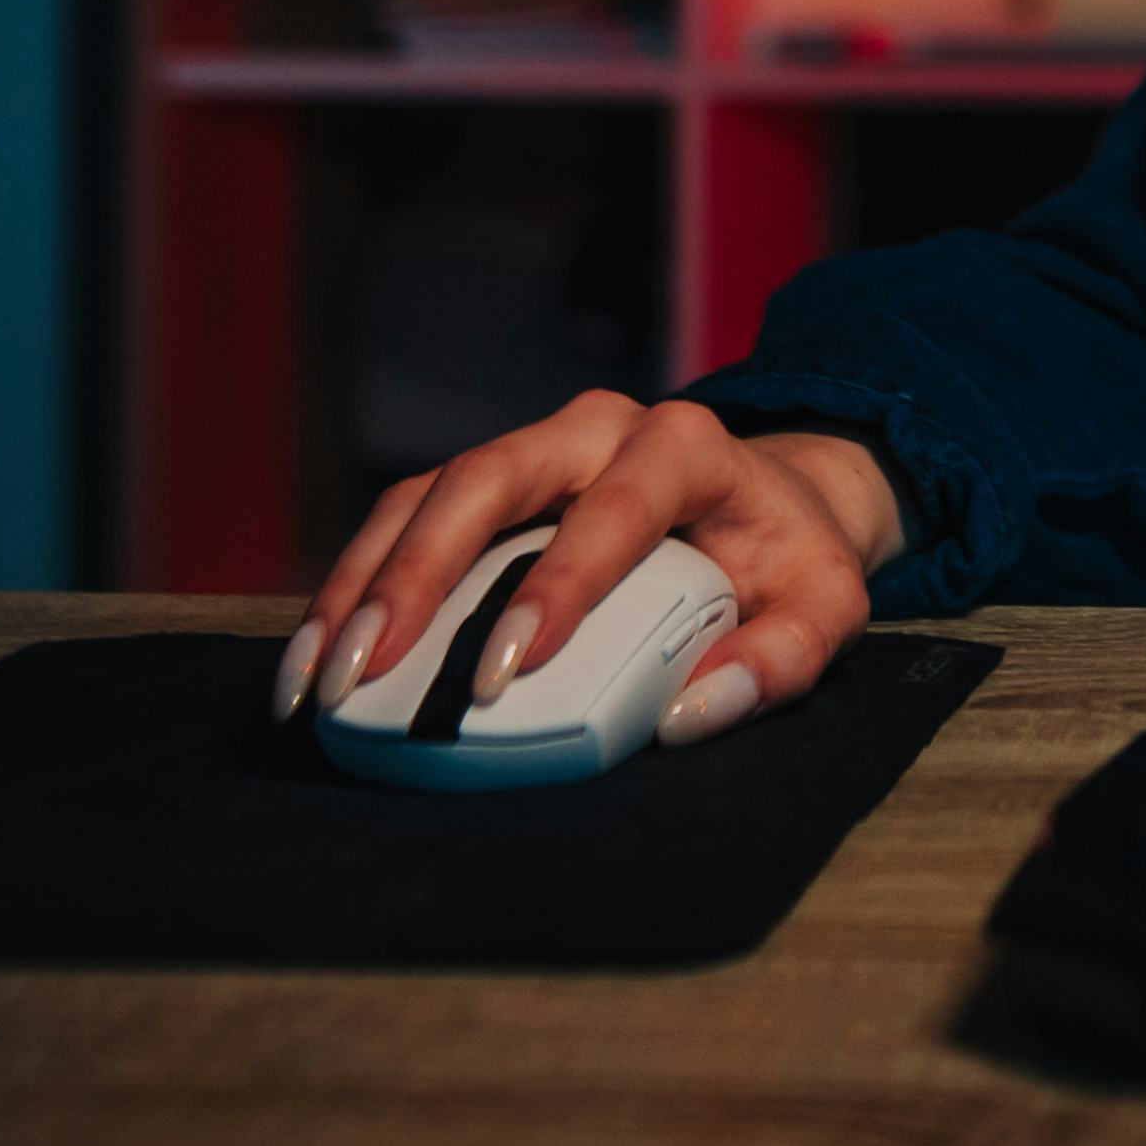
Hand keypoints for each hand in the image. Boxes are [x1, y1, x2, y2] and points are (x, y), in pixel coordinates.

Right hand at [286, 391, 906, 749]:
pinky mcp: (489, 481)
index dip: (557, 584)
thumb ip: (780, 661)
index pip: (615, 507)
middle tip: (369, 670)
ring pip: (427, 493)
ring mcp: (535, 445)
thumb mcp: (826, 607)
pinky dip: (355, 585)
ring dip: (362, 583)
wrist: (771, 500)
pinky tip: (320, 658)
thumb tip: (687, 718)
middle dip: (418, 575)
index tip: (505, 669)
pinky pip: (406, 517)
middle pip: (487, 478)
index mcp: (688, 446)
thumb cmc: (791, 559)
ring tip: (319, 678)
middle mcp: (599, 427)